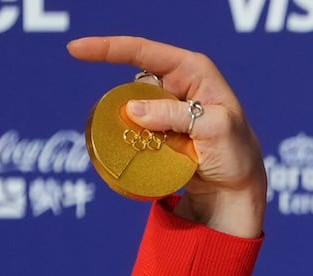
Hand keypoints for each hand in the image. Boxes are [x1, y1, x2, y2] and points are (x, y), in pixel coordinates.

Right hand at [68, 35, 266, 237]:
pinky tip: (142, 153)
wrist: (236, 190)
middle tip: (158, 136)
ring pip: (131, 106)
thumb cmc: (237, 156)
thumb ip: (176, 116)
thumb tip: (132, 109)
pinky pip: (134, 128)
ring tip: (165, 148)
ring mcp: (167, 106)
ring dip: (130, 126)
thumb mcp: (215, 131)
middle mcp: (179, 82)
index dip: (109, 48)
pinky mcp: (159, 128)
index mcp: (195, 70)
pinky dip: (131, 139)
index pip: (145, 51)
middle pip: (134, 81)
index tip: (76, 50)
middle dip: (125, 102)